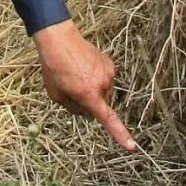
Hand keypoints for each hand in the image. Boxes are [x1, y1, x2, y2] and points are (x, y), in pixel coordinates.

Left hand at [32, 19, 135, 151]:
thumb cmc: (54, 68)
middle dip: (89, 101)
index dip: (119, 134)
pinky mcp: (110, 64)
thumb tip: (88, 113)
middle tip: (72, 86)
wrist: (60, 39)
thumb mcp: (56, 95)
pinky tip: (84, 67)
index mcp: (89, 94)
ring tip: (77, 74)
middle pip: (100, 104)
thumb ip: (73, 109)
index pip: (108, 119)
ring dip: (93, 88)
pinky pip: (105, 79)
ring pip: (103, 91)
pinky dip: (96, 77)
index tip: (131, 146)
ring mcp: (109, 73)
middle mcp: (103, 85)